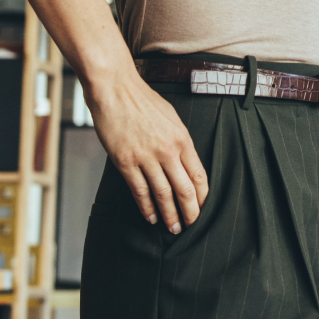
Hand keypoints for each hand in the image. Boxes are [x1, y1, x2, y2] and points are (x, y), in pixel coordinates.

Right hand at [88, 69, 208, 232]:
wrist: (116, 90)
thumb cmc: (144, 102)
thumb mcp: (172, 119)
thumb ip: (179, 142)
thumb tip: (185, 163)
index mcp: (183, 140)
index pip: (199, 175)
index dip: (203, 196)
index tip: (203, 207)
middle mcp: (167, 151)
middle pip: (184, 189)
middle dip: (190, 211)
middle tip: (191, 225)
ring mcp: (146, 157)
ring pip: (162, 194)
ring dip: (169, 214)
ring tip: (173, 227)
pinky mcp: (125, 161)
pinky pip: (138, 190)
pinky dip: (146, 207)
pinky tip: (150, 217)